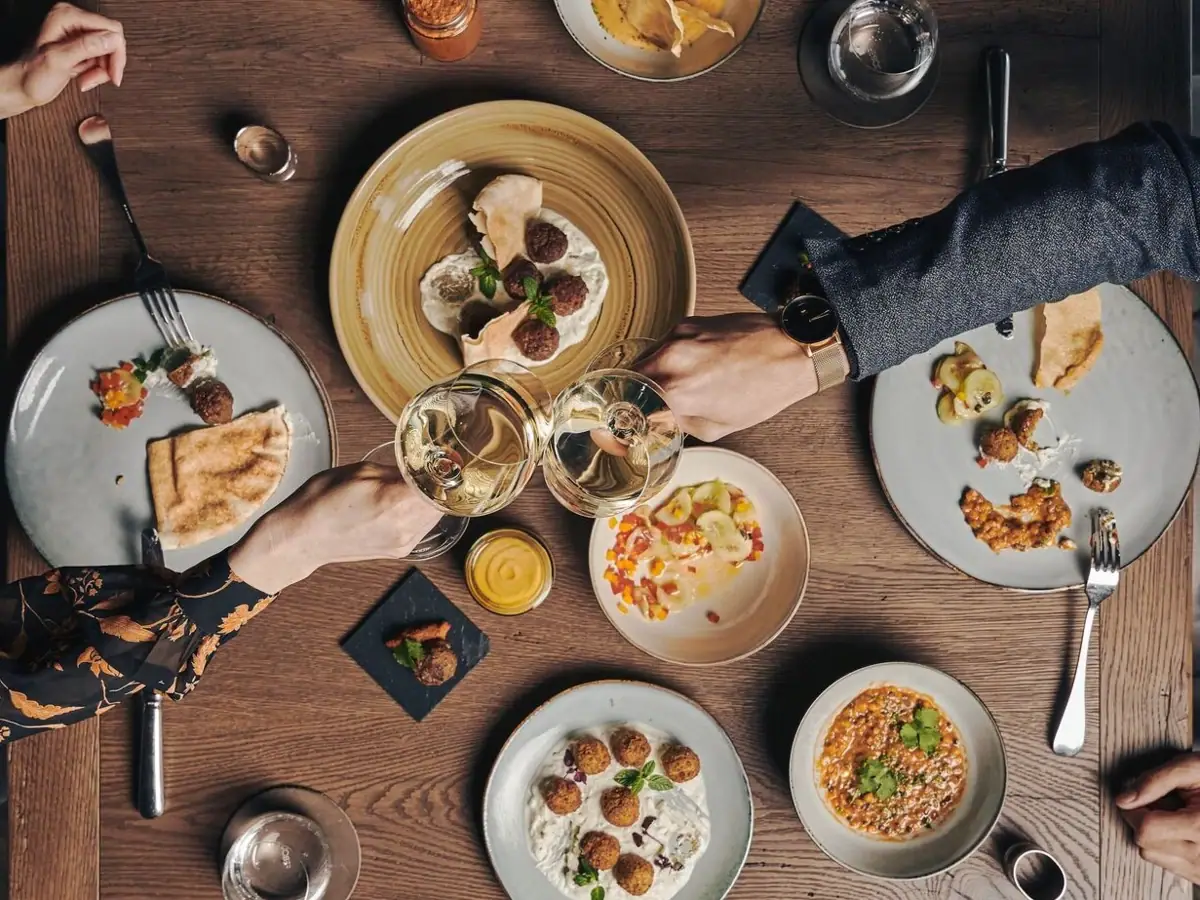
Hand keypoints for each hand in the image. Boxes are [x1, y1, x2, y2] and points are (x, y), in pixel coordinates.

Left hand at [0, 3, 126, 119]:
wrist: (23, 87)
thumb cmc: (32, 75)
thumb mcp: (60, 60)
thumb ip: (86, 47)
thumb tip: (113, 40)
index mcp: (67, 17)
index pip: (110, 29)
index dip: (115, 53)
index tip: (112, 73)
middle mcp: (74, 21)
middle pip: (112, 40)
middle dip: (108, 64)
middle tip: (98, 79)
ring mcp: (78, 34)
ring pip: (109, 52)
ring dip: (102, 71)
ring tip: (86, 80)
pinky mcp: (81, 47)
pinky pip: (103, 59)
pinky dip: (98, 73)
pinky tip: (84, 78)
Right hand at [227, 463, 443, 594]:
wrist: (302, 537)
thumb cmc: (322, 500)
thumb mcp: (361, 471)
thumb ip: (397, 470)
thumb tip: (419, 468)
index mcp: (397, 501)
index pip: (442, 484)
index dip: (448, 469)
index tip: (449, 458)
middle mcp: (406, 526)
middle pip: (444, 501)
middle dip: (441, 484)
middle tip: (435, 467)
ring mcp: (404, 542)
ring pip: (436, 516)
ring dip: (432, 499)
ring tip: (420, 484)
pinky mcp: (400, 551)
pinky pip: (423, 527)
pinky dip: (421, 513)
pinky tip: (406, 503)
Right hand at [635, 313, 817, 441]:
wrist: (791, 350)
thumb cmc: (763, 391)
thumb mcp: (718, 427)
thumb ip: (680, 424)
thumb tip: (660, 423)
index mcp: (676, 393)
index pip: (627, 412)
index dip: (617, 428)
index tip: (616, 435)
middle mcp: (669, 361)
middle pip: (625, 383)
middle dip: (627, 400)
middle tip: (636, 411)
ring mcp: (676, 338)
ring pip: (640, 361)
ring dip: (643, 378)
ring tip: (659, 391)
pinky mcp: (685, 323)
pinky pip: (661, 345)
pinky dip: (663, 360)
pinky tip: (679, 370)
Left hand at [1116, 753, 1199, 882]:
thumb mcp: (1191, 768)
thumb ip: (1154, 780)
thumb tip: (1124, 799)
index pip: (1146, 829)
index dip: (1135, 808)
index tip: (1141, 796)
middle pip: (1145, 843)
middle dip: (1143, 819)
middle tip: (1162, 802)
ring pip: (1152, 855)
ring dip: (1153, 833)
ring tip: (1175, 815)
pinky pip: (1167, 863)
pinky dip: (1165, 845)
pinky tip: (1181, 829)